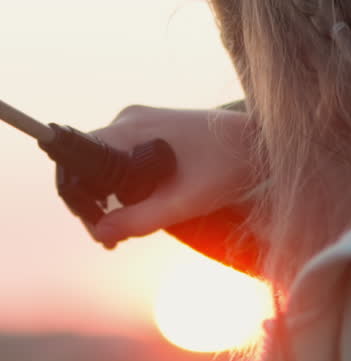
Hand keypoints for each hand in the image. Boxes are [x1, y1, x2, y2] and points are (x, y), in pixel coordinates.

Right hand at [83, 103, 262, 247]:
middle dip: (96, 203)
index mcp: (130, 129)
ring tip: (126, 228)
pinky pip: (125, 158)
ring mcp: (143, 122)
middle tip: (112, 240)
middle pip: (92, 165)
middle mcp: (131, 120)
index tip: (97, 228)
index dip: (81, 198)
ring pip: (109, 164)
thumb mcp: (182, 202)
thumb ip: (139, 220)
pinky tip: (140, 206)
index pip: (80, 161)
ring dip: (111, 196)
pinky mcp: (156, 130)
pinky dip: (126, 184)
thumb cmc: (227, 168)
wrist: (260, 144)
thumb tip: (101, 233)